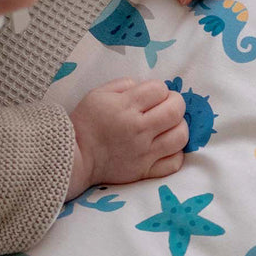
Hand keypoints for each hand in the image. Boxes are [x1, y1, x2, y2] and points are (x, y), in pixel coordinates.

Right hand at [66, 78, 187, 199]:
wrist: (75, 157)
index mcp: (126, 107)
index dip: (158, 89)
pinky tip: (167, 147)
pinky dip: (175, 153)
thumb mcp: (98, 93)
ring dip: (178, 127)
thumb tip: (146, 88)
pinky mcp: (146, 171)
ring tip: (168, 126)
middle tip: (165, 107)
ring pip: (180, 136)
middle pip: (176, 110)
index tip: (151, 96)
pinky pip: (174, 163)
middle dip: (175, 103)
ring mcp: (145, 152)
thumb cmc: (86, 123)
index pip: (160, 89)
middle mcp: (139, 129)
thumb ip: (124, 84)